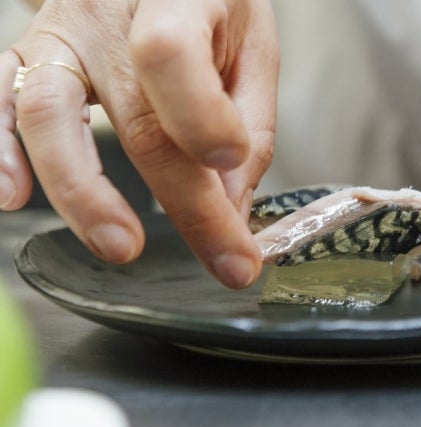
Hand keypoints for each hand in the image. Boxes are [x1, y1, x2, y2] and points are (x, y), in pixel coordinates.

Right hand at [0, 0, 278, 288]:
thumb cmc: (212, 5)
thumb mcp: (252, 48)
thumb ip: (249, 124)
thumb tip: (231, 209)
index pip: (171, 57)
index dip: (201, 119)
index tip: (232, 165)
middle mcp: (105, 13)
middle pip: (135, 118)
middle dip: (187, 204)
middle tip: (227, 262)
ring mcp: (57, 35)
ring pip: (47, 115)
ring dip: (83, 194)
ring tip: (120, 246)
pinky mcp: (27, 56)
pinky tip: (12, 198)